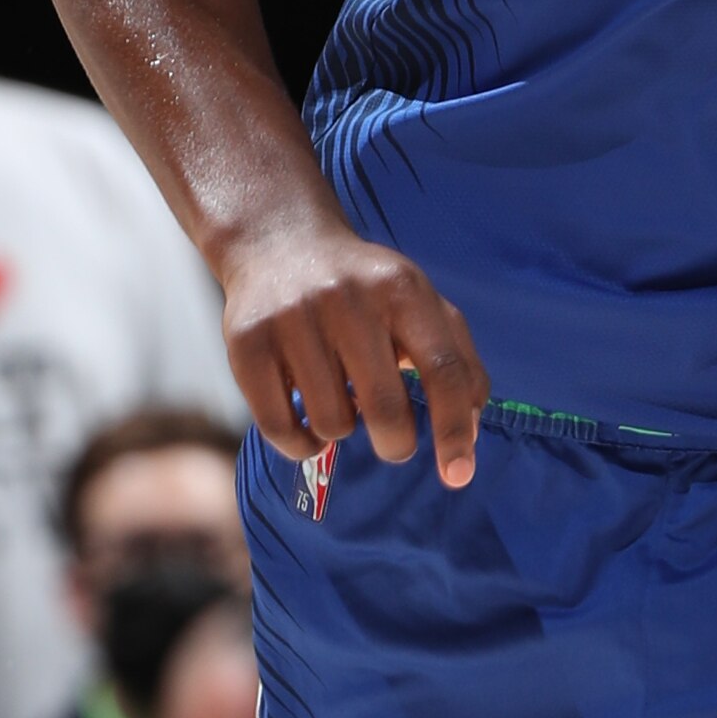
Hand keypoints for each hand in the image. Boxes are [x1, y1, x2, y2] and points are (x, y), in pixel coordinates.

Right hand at [218, 202, 485, 482]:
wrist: (278, 242)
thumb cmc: (365, 290)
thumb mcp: (420, 303)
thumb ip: (457, 360)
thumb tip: (470, 433)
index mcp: (402, 289)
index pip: (442, 369)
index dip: (454, 428)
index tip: (459, 474)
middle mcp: (347, 299)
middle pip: (385, 407)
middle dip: (396, 444)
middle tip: (393, 441)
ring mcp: (292, 319)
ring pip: (332, 424)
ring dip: (344, 431)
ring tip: (339, 401)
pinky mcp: (246, 344)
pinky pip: (281, 428)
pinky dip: (301, 445)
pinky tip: (308, 427)